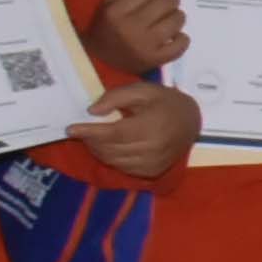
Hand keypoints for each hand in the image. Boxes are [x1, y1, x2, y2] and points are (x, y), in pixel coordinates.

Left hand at [70, 83, 199, 179]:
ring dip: (98, 150)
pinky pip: (122, 168)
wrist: (191, 121)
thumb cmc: (164, 101)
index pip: (113, 133)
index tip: (70, 128)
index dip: (90, 131)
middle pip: (110, 149)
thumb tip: (92, 112)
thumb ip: (116, 97)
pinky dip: (111, 158)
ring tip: (93, 138)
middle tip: (82, 130)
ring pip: (114, 160)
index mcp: (151, 126)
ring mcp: (153, 163)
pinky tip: (110, 147)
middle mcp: (153, 148)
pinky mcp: (152, 171)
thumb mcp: (142, 89)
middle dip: (91, 140)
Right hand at [94, 0, 190, 74]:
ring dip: (179, 16)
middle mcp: (130, 28)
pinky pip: (179, 46)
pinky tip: (177, 35)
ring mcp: (143, 46)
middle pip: (164, 4)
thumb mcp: (108, 3)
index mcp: (116, 11)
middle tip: (173, 0)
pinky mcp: (154, 60)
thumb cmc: (106, 27)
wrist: (98, 59)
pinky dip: (183, 38)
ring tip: (175, 16)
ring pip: (174, 23)